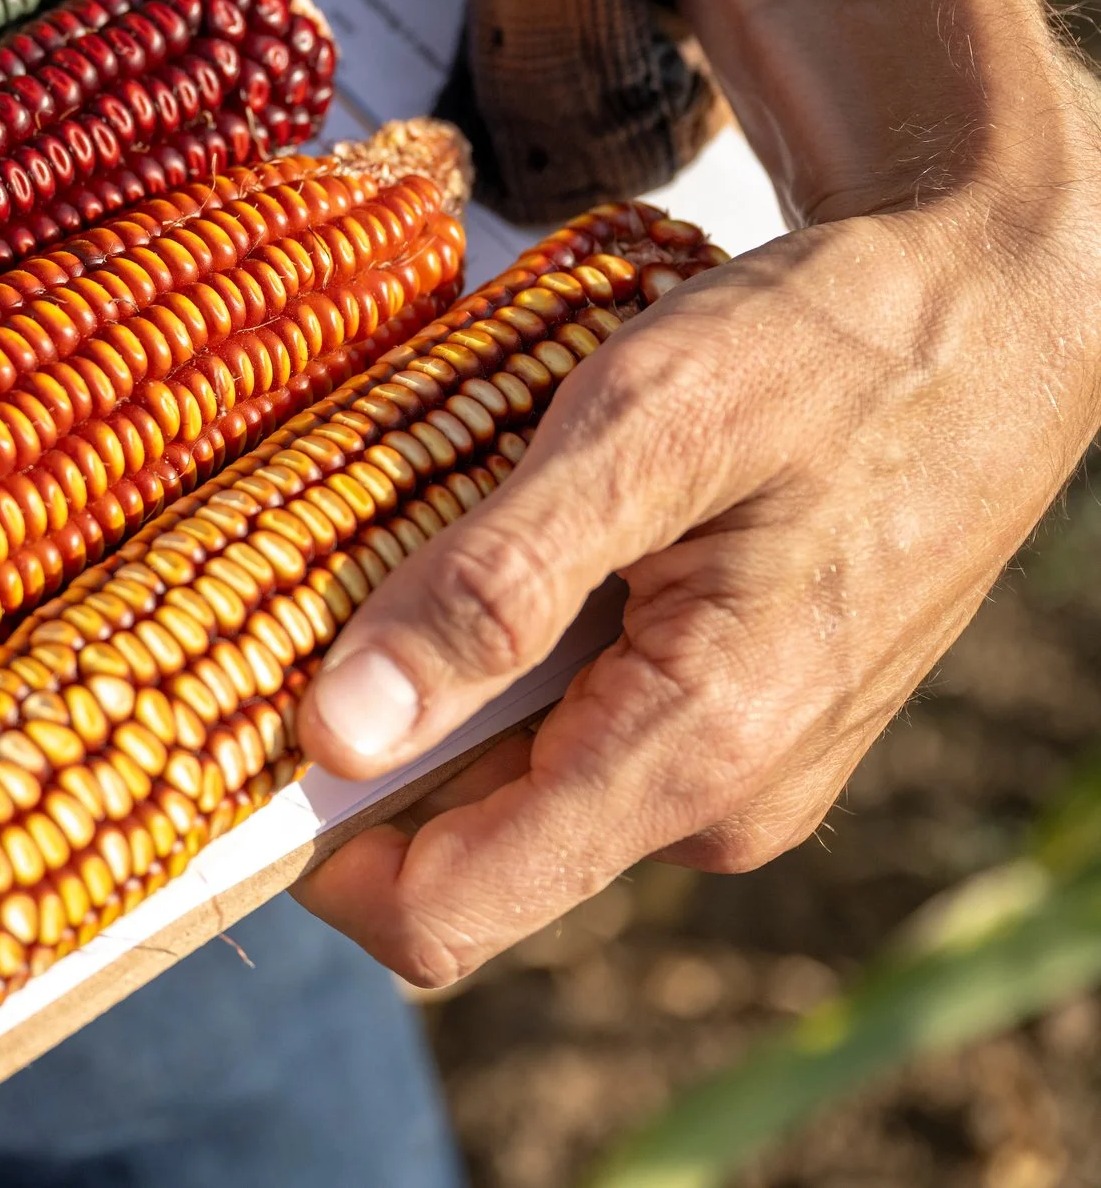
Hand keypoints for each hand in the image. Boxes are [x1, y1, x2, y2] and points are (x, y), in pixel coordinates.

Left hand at [292, 0, 1100, 985]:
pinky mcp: (723, 729)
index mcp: (695, 753)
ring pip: (509, 783)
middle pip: (459, 847)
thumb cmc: (831, 354)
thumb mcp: (647, 428)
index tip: (236, 728)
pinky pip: (568, 735)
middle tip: (321, 585)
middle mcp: (710, 807)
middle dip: (371, 744)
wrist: (995, 320)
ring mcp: (724, 776)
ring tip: (437, 537)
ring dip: (440, 687)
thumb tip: (338, 736)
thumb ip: (494, 586)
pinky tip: (515, 545)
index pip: (442, 912)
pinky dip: (508, 659)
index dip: (315, 847)